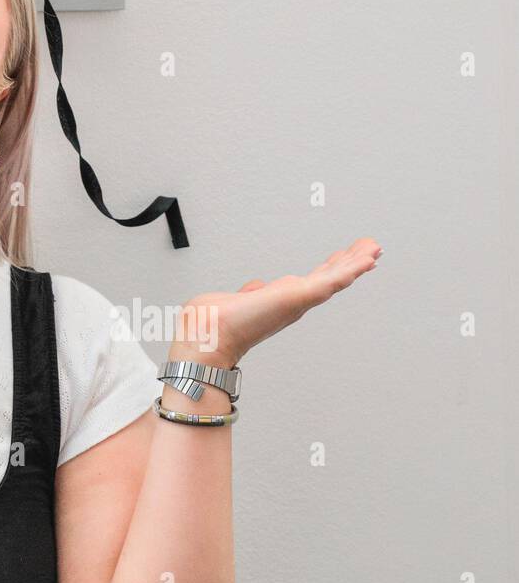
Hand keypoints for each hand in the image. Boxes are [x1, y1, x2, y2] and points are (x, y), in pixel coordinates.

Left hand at [170, 236, 381, 367]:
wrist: (209, 335)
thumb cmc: (215, 323)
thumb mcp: (238, 300)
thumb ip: (251, 294)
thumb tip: (255, 287)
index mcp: (280, 301)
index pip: (312, 281)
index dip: (330, 269)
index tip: (346, 257)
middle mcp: (293, 302)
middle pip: (329, 277)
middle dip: (350, 262)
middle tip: (371, 247)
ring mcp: (299, 300)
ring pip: (335, 278)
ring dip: (355, 263)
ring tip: (374, 248)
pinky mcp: (300, 297)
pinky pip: (331, 281)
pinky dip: (350, 270)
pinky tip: (365, 259)